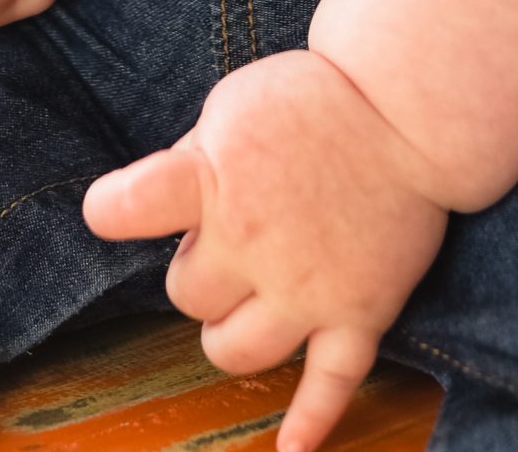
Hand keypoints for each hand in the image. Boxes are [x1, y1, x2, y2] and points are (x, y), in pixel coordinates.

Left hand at [82, 48, 449, 451]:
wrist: (408, 108)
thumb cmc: (314, 98)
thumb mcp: (234, 105)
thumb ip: (192, 161)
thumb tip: (156, 208)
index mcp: (215, 179)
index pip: (125, 210)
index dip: (109, 210)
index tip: (112, 209)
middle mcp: (253, 243)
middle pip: (186, 295)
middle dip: (200, 270)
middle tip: (234, 233)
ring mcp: (307, 289)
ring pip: (235, 351)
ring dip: (228, 332)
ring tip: (246, 300)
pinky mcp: (358, 314)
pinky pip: (331, 384)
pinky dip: (311, 423)